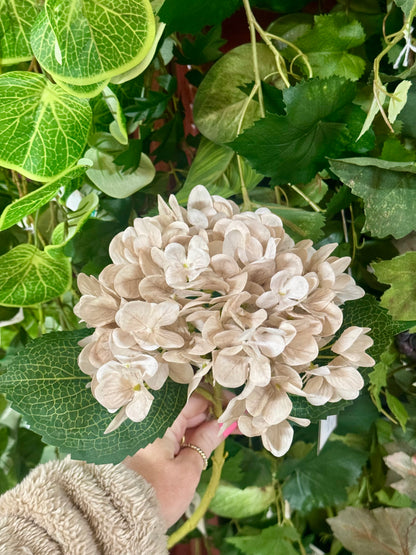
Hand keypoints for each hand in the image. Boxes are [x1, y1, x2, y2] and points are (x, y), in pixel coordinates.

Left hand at [124, 394, 223, 527]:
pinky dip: (186, 436)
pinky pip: (169, 432)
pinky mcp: (142, 444)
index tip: (236, 406)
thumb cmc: (156, 493)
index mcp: (160, 418)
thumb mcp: (187, 470)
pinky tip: (203, 442)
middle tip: (235, 421)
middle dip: (210, 414)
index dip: (217, 400)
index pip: (194, 398)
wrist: (119, 520)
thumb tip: (223, 424)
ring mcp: (145, 432)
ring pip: (178, 420)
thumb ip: (206, 441)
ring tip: (223, 432)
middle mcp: (150, 419)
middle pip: (186, 408)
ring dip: (199, 426)